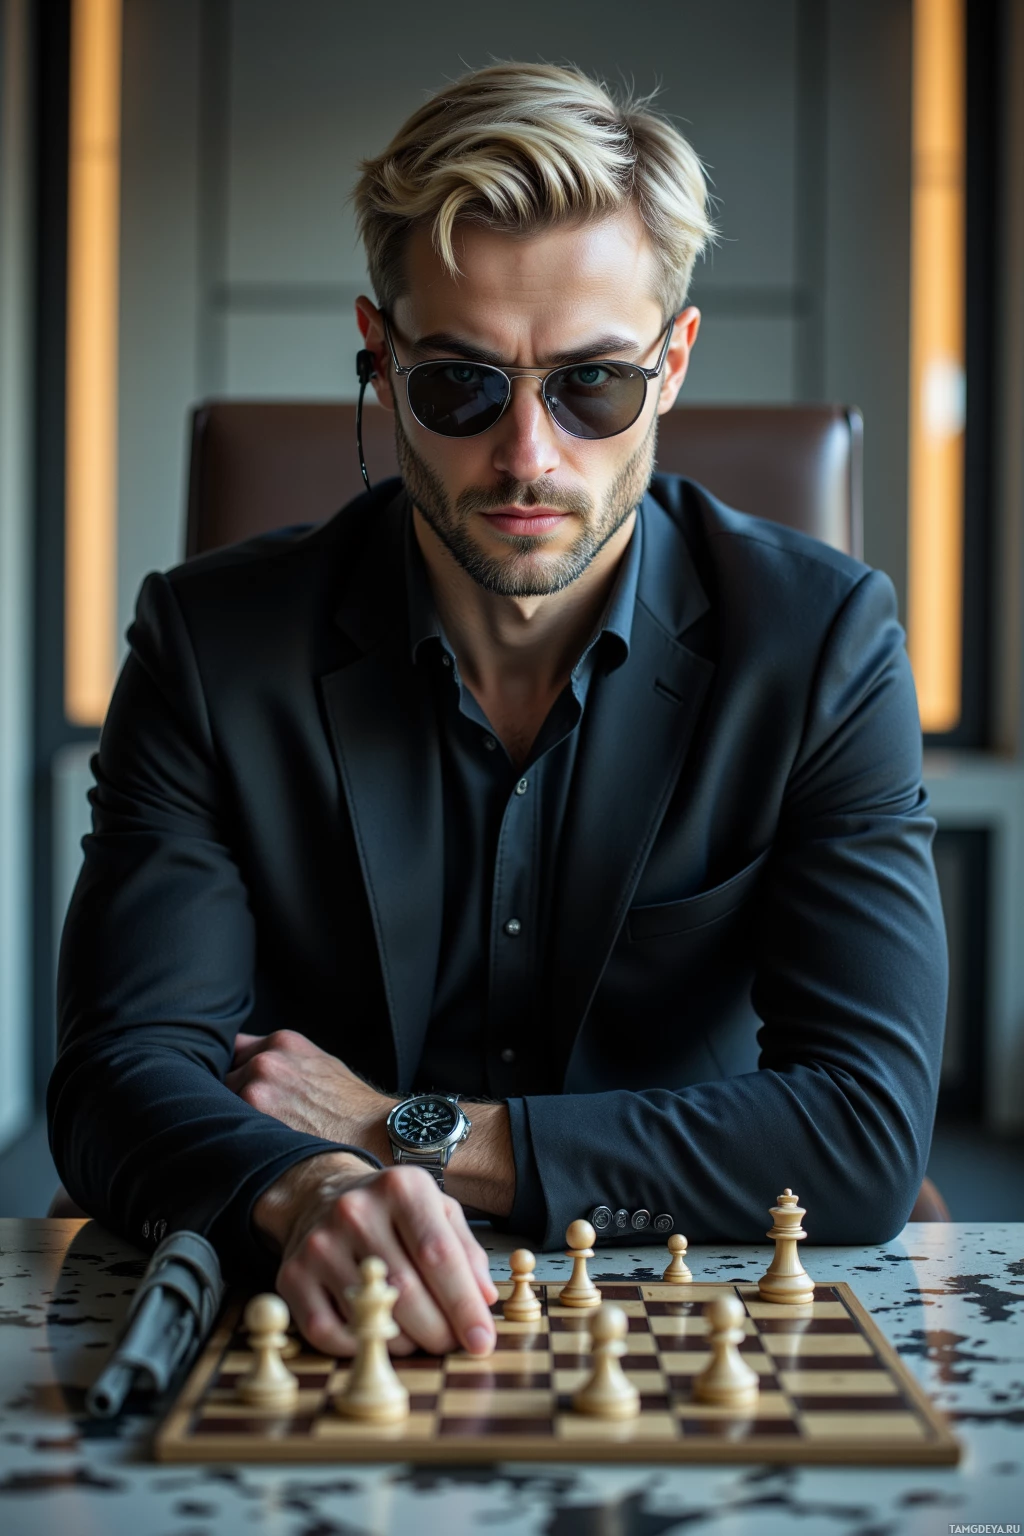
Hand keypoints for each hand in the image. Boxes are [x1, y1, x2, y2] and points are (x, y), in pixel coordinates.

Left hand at [226, 1029, 394, 1160]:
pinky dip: (237, 1137)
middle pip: (224, 1079)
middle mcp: (266, 1062)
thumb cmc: (350, 1106)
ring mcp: (256, 1091)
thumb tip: (250, 1063)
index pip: (235, 1051)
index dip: (236, 1072)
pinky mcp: (253, 1123)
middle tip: (257, 1118)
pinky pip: (228, 1128)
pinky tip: (256, 1145)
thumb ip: (284, 1058)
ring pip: (222, 1105)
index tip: (239, 1086)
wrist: (374, 1135)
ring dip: (233, 1119)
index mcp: (282, 1042)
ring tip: (259, 1135)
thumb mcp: (320, 1063)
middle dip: (234, 1097)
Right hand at [252, 1151, 498, 1356]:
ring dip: (404, 1341)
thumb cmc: (392, 1210)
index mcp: (401, 1187)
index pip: (438, 1254)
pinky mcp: (292, 1275)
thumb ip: (466, 1252)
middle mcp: (356, 1210)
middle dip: (438, 1331)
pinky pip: (330, 1333)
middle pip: (406, 1291)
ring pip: (370, 1316)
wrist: (320, 1196)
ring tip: (417, 1335)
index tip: (481, 1341)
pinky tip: (377, 1333)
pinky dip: (360, 1346)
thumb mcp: (437, 1211)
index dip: (464, 1305)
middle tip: (451, 1345)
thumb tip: (484, 1299)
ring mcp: (319, 1243)